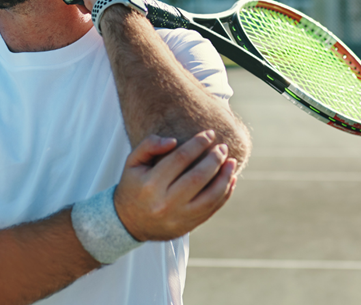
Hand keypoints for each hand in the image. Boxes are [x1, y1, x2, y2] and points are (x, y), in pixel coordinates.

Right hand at [114, 131, 238, 241]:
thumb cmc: (134, 187)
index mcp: (150, 185)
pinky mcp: (188, 226)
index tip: (210, 133)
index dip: (198, 143)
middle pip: (198, 177)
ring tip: (232, 161)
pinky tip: (230, 179)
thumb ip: (149, 145)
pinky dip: (225, 193)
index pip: (181, 158)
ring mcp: (178, 218)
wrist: (128, 223)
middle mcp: (165, 203)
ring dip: (225, 177)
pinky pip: (212, 209)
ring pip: (210, 196)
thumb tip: (173, 141)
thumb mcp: (132, 163)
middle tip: (223, 147)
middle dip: (215, 159)